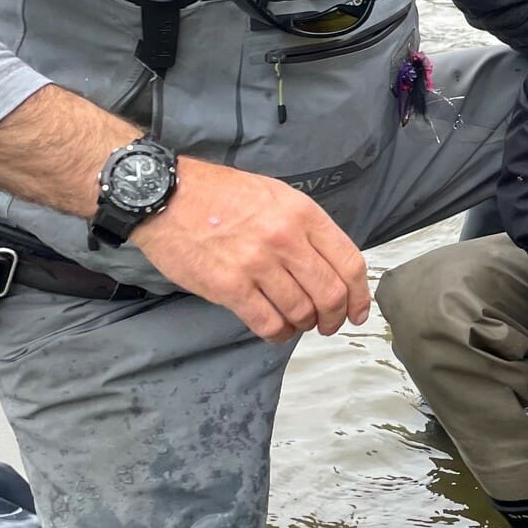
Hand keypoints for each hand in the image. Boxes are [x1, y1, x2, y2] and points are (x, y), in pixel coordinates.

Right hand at [131, 157, 370, 342]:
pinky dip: (279, 334)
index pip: (350, 263)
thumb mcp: (276, 195)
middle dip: (335, 317)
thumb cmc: (219, 194)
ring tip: (297, 323)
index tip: (358, 310)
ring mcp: (257, 264)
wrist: (166, 195)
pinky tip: (276, 329)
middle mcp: (285, 239)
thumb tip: (330, 265)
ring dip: (304, 325)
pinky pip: (268, 323)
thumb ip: (306, 227)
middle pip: (331, 294)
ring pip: (301, 313)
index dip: (360, 295)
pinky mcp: (229, 287)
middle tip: (329, 324)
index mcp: (302, 214)